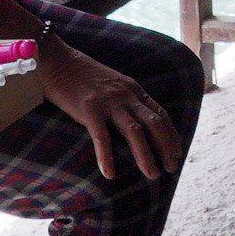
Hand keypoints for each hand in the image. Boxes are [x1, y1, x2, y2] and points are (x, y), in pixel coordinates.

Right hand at [35, 34, 183, 179]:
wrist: (57, 60)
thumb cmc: (82, 76)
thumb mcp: (113, 84)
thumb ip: (126, 99)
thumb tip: (136, 121)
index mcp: (133, 90)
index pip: (160, 114)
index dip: (171, 136)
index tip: (177, 154)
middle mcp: (126, 95)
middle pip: (155, 124)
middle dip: (166, 147)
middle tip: (171, 168)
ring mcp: (108, 102)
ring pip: (135, 132)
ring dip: (146, 156)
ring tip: (152, 175)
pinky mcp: (89, 109)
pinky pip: (102, 137)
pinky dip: (106, 157)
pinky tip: (109, 174)